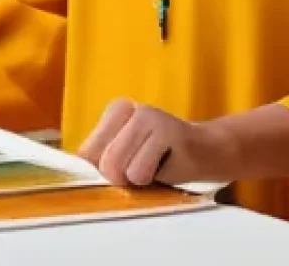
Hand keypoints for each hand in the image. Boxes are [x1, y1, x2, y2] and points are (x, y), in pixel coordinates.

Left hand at [78, 99, 233, 187]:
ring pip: (118, 168)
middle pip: (102, 163)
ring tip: (157, 165)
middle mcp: (127, 108)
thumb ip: (101, 160)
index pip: (86, 153)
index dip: (102, 174)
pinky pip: (140, 172)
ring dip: (139, 179)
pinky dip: (154, 179)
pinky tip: (170, 163)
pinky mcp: (166, 130)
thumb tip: (78, 168)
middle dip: (122, 178)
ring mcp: (147, 115)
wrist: (210, 151)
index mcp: (114, 112)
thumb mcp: (126, 157)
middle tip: (145, 167)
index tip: (126, 169)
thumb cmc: (164, 160)